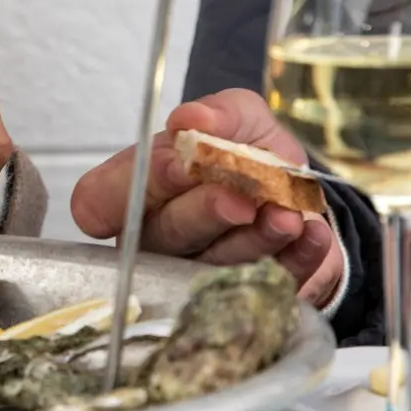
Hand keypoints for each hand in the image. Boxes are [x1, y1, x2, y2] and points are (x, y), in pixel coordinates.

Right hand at [69, 88, 341, 304]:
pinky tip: (311, 235)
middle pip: (163, 234)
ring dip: (255, 238)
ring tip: (288, 216)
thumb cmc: (249, 153)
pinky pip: (268, 283)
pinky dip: (296, 258)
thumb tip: (190, 120)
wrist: (301, 191)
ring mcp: (199, 274)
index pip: (98, 202)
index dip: (126, 191)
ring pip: (215, 264)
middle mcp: (159, 238)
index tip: (176, 165)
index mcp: (139, 191)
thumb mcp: (240, 117)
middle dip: (203, 212)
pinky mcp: (250, 296)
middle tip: (240, 200)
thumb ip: (217, 114)